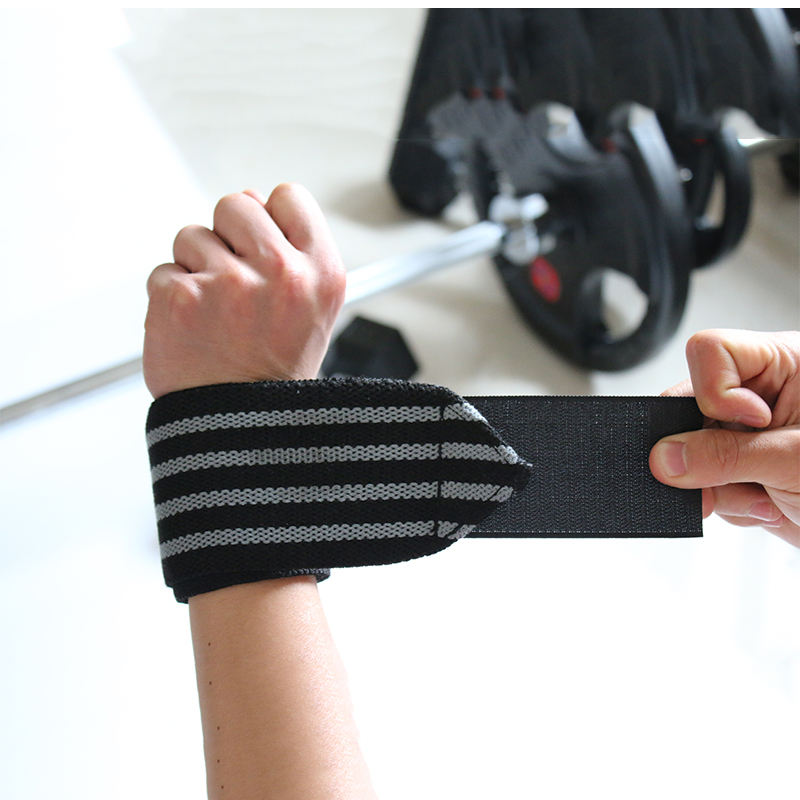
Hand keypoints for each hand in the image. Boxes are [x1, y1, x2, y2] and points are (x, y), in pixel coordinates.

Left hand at [143, 184, 344, 398]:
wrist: (242, 430)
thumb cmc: (274, 371)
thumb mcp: (314, 310)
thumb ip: (293, 251)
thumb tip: (252, 199)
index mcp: (322, 273)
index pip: (288, 196)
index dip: (271, 219)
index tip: (264, 250)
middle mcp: (281, 272)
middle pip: (236, 203)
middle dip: (228, 238)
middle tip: (237, 287)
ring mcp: (229, 284)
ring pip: (193, 235)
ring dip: (196, 270)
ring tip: (216, 315)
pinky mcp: (181, 298)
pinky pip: (163, 271)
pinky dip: (171, 299)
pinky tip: (194, 329)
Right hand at [649, 329, 799, 546]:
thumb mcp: (795, 460)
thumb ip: (725, 456)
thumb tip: (665, 457)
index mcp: (785, 364)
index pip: (711, 351)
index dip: (713, 388)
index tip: (748, 422)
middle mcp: (761, 392)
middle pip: (690, 403)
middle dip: (705, 449)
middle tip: (727, 476)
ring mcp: (748, 431)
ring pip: (689, 448)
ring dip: (719, 485)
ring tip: (764, 497)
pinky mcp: (741, 465)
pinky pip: (702, 479)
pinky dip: (728, 502)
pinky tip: (765, 505)